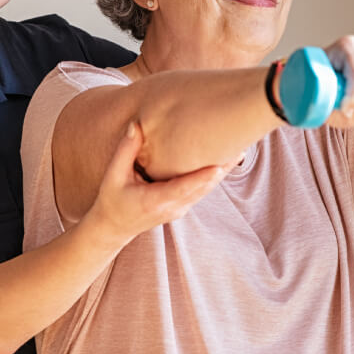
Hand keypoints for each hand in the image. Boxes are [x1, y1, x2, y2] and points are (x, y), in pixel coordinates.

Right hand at [87, 122, 226, 246]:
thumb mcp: (113, 175)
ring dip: (222, 171)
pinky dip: (213, 176)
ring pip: (206, 190)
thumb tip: (138, 125)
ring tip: (238, 148)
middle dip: (222, 168)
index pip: (185, 187)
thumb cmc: (112, 200)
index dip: (204, 176)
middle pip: (204, 188)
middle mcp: (173, 207)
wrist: (113, 228)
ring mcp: (180, 209)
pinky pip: (202, 190)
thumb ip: (126, 150)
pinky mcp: (183, 206)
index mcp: (156, 200)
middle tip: (240, 145)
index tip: (220, 163)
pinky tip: (224, 159)